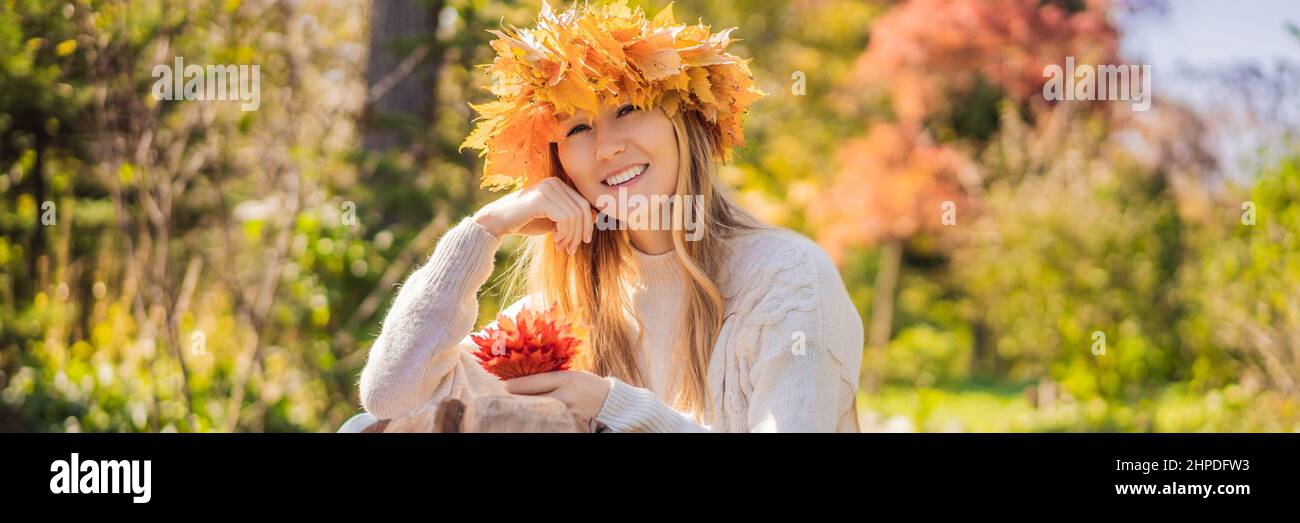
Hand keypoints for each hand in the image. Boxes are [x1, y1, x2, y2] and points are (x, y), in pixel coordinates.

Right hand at [471, 177, 594, 254]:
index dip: (587, 225)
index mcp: (558, 184)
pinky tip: (555, 240)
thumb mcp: (553, 220)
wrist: (496, 222)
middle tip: (571, 249)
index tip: (581, 242)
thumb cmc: (525, 222)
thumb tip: (596, 216)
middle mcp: (554, 182)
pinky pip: (565, 218)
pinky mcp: (541, 198)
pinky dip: (564, 233)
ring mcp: (547, 188)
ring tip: (562, 246)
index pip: (583, 204)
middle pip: (582, 209)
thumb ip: (571, 217)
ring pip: (575, 215)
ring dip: (571, 236)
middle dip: (580, 232)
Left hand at [505, 370, 612, 429]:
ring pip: (536, 410)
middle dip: (517, 397)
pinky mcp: (567, 424)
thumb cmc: (589, 386)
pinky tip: (533, 416)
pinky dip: (538, 418)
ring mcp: (565, 413)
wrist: (611, 404)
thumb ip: (551, 377)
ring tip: (516, 407)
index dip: (514, 384)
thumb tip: (523, 378)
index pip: (532, 382)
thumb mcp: (572, 375)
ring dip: (526, 408)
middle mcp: (564, 396)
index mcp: (565, 379)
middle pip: (531, 398)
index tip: (505, 385)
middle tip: (506, 397)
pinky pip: (546, 421)